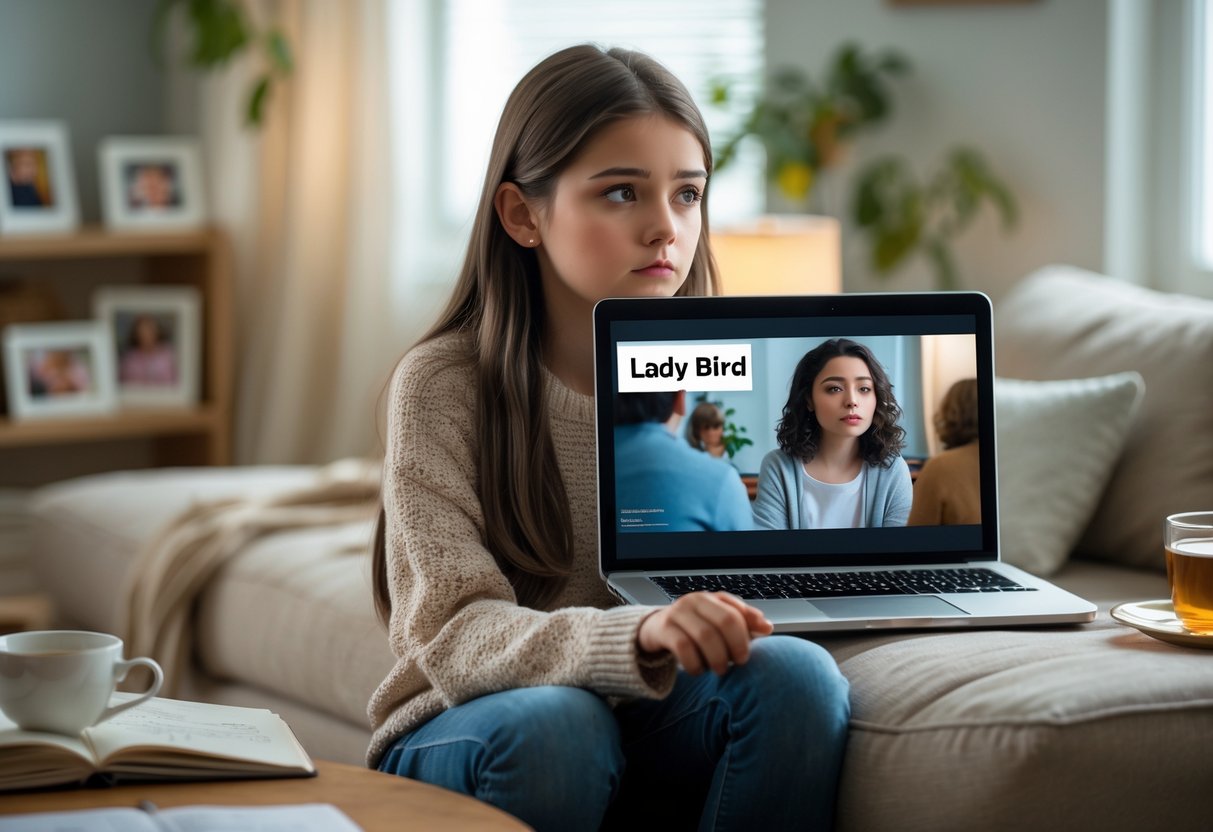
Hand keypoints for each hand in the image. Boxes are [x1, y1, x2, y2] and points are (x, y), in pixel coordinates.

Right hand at [637, 592, 773, 675]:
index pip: (736, 613)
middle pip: (724, 623)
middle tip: (737, 663)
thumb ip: (743, 623)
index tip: (747, 654)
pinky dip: (695, 664)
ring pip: (705, 636)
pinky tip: (698, 670)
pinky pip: (683, 648)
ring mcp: (677, 613)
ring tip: (718, 669)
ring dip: (716, 658)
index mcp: (712, 598)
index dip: (745, 636)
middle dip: (734, 647)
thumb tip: (767, 627)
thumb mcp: (717, 621)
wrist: (655, 628)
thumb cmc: (693, 626)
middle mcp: (694, 601)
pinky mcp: (663, 629)